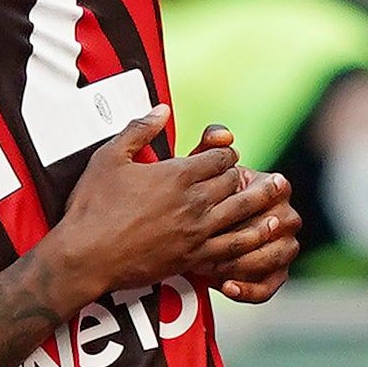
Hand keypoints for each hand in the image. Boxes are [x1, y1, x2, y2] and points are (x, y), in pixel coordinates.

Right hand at [54, 106, 288, 293]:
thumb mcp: (109, 157)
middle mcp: (194, 202)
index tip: (225, 154)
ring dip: (262, 203)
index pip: (219, 158)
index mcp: (176, 174)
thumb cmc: (93, 205)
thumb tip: (162, 109)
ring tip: (280, 196)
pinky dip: (255, 239)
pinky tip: (266, 234)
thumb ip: (139, 129)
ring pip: (243, 214)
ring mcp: (197, 232)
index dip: (225, 153)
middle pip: (235, 183)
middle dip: (246, 176)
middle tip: (260, 174)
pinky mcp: (195, 258)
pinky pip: (235, 247)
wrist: (87, 254)